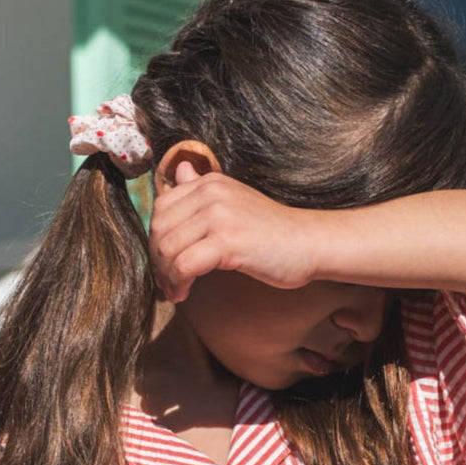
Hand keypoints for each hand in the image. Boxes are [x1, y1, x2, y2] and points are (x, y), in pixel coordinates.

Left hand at [149, 159, 321, 302]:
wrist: (309, 243)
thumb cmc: (274, 231)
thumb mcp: (235, 202)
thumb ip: (203, 190)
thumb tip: (178, 171)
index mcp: (209, 183)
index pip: (161, 209)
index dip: (156, 241)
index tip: (164, 264)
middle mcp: (210, 194)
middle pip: (160, 230)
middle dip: (157, 262)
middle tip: (166, 283)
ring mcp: (218, 216)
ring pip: (168, 249)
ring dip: (166, 277)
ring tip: (175, 291)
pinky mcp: (227, 242)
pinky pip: (184, 265)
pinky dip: (178, 283)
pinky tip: (185, 293)